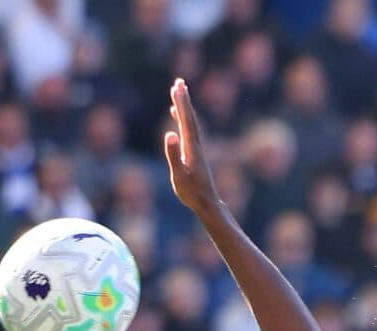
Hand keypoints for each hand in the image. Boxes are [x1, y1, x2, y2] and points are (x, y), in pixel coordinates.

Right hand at [161, 77, 222, 214]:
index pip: (186, 122)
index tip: (177, 88)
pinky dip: (181, 119)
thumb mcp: (178, 176)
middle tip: (179, 82)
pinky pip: (187, 130)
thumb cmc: (191, 192)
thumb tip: (169, 134)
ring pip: (190, 122)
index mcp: (191, 148)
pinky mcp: (193, 152)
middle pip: (189, 118)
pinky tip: (175, 114)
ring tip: (178, 91)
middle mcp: (195, 145)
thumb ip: (173, 155)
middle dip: (184, 100)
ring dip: (184, 106)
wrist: (207, 203)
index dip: (181, 105)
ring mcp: (195, 148)